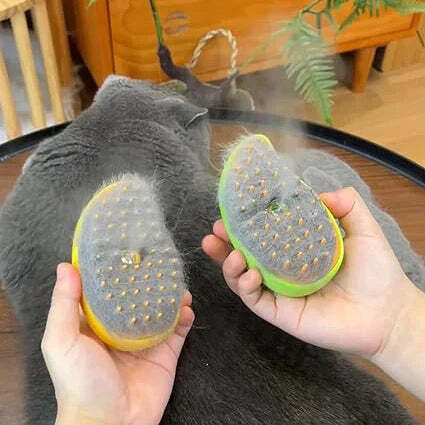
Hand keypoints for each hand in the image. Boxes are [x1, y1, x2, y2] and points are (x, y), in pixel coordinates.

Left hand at [41, 263, 193, 424]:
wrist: (111, 424)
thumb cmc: (80, 383)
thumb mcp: (62, 342)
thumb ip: (64, 304)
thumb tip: (64, 266)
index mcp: (96, 322)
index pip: (106, 288)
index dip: (115, 269)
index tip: (125, 247)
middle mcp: (121, 327)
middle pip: (138, 295)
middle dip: (149, 279)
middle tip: (159, 261)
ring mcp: (145, 339)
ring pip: (161, 308)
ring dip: (171, 294)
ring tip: (178, 283)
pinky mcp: (165, 352)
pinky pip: (178, 328)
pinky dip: (185, 315)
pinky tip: (186, 308)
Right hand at [202, 187, 414, 358]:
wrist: (388, 313)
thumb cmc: (377, 272)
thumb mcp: (364, 229)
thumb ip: (347, 205)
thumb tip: (322, 194)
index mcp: (297, 250)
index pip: (264, 235)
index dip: (246, 223)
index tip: (232, 210)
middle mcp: (284, 270)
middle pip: (245, 256)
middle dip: (225, 244)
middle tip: (214, 231)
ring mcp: (280, 293)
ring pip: (242, 278)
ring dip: (229, 265)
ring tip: (230, 253)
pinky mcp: (281, 313)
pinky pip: (254, 300)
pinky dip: (245, 286)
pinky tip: (250, 273)